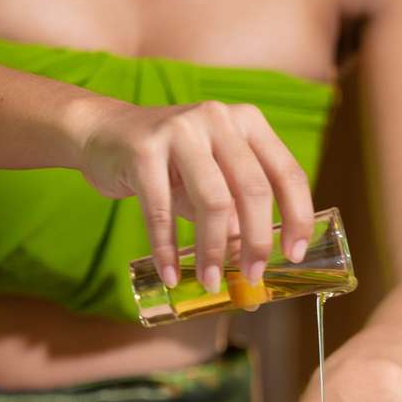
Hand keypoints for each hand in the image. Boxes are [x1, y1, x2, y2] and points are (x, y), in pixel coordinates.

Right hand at [73, 97, 314, 293]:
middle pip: (253, 189)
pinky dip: (167, 249)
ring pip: (213, 201)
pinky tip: (171, 274)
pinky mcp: (143, 149)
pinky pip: (162, 210)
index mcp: (248, 123)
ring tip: (211, 282)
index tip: (294, 256)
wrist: (104, 133)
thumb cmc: (172, 166)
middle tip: (253, 277)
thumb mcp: (215, 182)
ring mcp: (180, 130)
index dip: (297, 218)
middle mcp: (218, 119)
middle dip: (257, 242)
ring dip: (213, 251)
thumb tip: (256, 272)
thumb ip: (240, 217)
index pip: (287, 174)